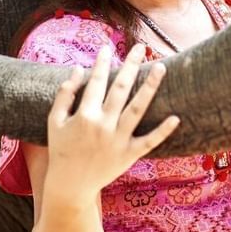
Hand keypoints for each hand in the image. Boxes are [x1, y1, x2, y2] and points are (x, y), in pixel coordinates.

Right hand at [46, 43, 179, 195]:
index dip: (102, 63)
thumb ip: (65, 95)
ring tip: (161, 67)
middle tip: (140, 46)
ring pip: (138, 108)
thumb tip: (76, 69)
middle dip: (130, 65)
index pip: (96, 82)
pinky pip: (149, 141)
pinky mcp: (129, 155)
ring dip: (150, 87)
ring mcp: (118, 140)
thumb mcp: (54, 121)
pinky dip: (163, 131)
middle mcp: (103, 125)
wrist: (70, 184)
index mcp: (84, 115)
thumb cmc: (61, 149)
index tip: (108, 47)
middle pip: (121, 88)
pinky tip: (176, 117)